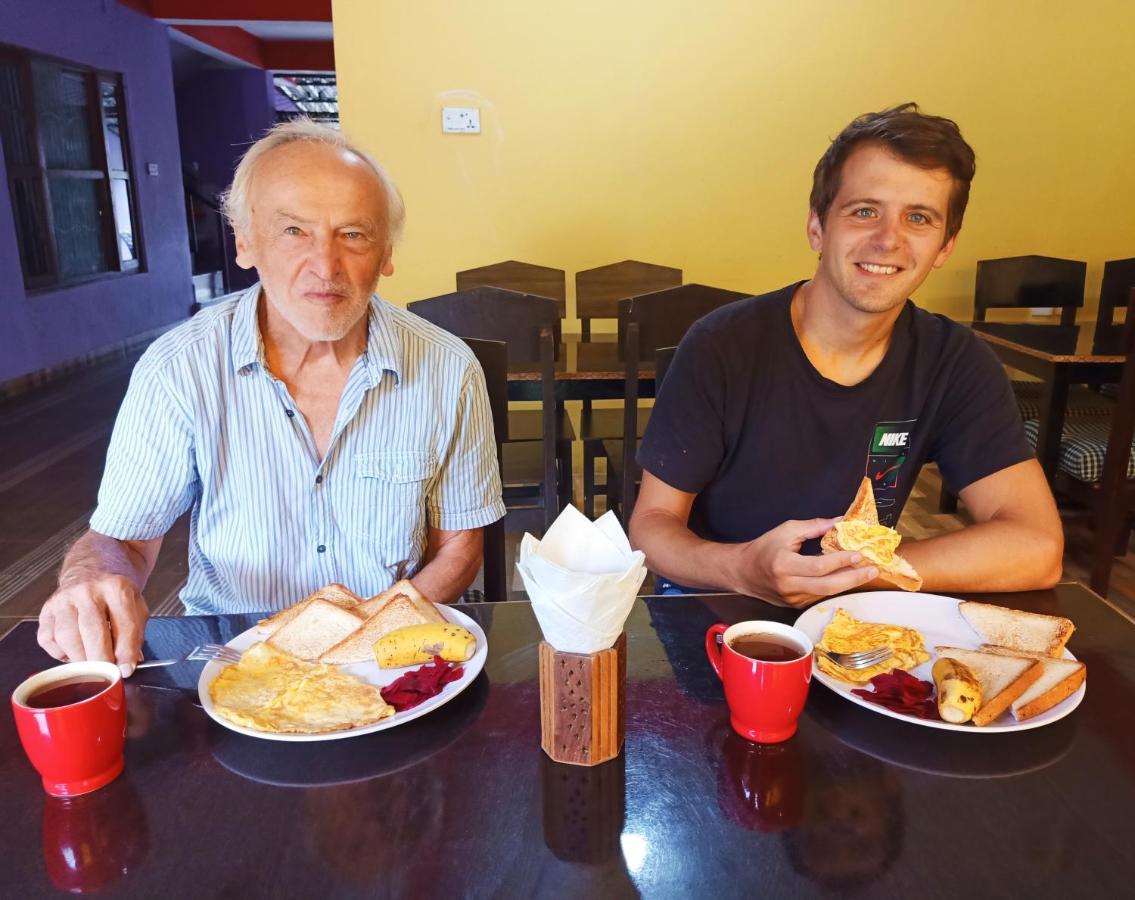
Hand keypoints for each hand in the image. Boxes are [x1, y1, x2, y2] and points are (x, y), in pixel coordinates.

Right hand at [38, 576, 148, 676]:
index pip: (123, 625)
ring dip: (80, 659)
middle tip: (107, 674)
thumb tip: (128, 663)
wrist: (94, 563)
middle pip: (92, 632)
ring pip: (67, 638)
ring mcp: (64, 599)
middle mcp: (87, 591)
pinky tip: (74, 651)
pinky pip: (48, 639)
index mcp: (116, 588)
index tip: (126, 669)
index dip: (126, 652)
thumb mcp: (136, 604)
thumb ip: (135, 633)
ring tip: (92, 666)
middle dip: (101, 660)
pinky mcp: (47, 609)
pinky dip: (60, 652)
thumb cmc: (116, 588)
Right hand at [734, 517, 878, 607]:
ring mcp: (792, 598)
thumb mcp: (786, 530)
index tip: (858, 554)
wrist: (743, 572)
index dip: (840, 561)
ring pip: (826, 594)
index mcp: (784, 565)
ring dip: (848, 584)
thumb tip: (840, 522)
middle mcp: (788, 585)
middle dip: (853, 578)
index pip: (818, 566)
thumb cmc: (764, 548)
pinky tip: (848, 579)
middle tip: (872, 570)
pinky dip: (835, 587)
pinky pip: (819, 597)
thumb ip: (813, 526)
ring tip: (866, 574)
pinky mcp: (795, 605)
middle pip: (827, 586)